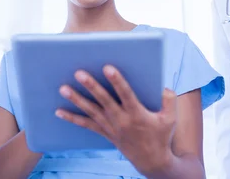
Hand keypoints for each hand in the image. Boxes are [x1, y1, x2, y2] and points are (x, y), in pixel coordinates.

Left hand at [55, 66, 176, 175]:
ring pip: (91, 111)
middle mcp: (121, 120)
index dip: (117, 81)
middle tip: (79, 73)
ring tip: (63, 88)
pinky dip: (72, 118)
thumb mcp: (171, 119)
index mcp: (138, 114)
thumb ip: (169, 100)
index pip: (126, 95)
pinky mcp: (105, 133)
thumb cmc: (162, 137)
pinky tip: (58, 111)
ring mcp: (111, 127)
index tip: (108, 68)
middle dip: (91, 86)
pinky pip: (86, 125)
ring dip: (76, 99)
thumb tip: (164, 86)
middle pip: (104, 100)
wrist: (152, 162)